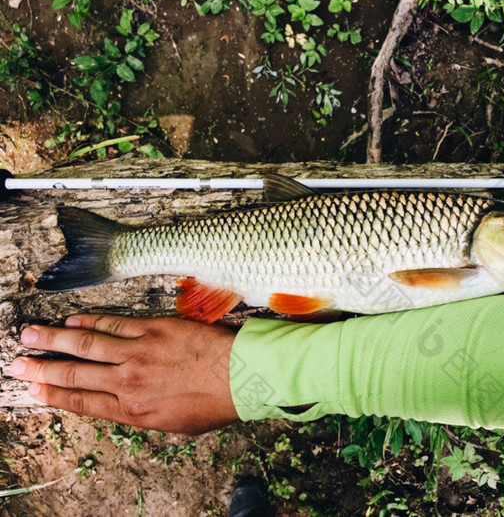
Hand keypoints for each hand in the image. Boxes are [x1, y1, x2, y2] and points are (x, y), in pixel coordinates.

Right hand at [9, 315, 238, 434]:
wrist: (242, 376)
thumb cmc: (215, 403)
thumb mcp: (175, 424)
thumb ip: (145, 414)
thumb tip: (128, 405)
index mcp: (133, 411)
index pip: (81, 402)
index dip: (52, 394)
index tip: (32, 388)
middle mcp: (129, 382)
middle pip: (75, 374)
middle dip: (41, 368)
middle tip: (16, 362)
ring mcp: (139, 353)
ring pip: (86, 344)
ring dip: (55, 338)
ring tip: (30, 334)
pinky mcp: (153, 329)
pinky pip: (114, 323)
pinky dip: (91, 320)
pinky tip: (73, 319)